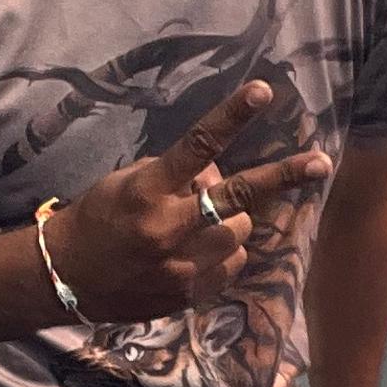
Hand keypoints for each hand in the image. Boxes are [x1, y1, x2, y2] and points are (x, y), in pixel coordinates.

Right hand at [47, 81, 330, 324]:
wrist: (66, 277)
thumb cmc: (100, 217)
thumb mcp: (129, 182)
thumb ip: (176, 175)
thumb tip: (217, 175)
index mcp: (148, 190)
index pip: (197, 146)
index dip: (232, 117)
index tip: (262, 92)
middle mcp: (168, 228)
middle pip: (239, 198)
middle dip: (283, 177)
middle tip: (320, 162)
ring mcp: (181, 266)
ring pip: (240, 232)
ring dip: (230, 222)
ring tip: (199, 224)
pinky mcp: (189, 294)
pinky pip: (231, 264)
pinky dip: (222, 253)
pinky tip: (195, 252)